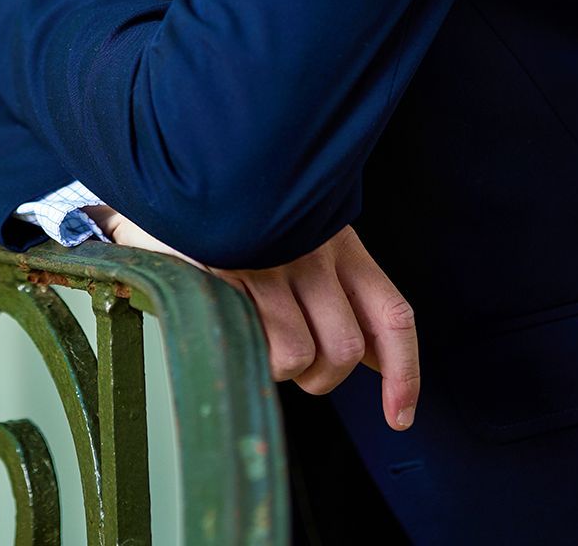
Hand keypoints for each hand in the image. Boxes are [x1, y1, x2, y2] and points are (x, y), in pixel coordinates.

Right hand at [85, 207, 418, 431]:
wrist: (173, 161)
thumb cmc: (238, 209)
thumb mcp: (298, 234)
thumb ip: (336, 289)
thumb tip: (375, 358)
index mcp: (338, 239)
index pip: (391, 314)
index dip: (404, 373)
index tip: (400, 417)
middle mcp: (313, 250)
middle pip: (346, 348)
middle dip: (321, 377)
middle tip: (292, 361)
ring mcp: (270, 261)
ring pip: (301, 355)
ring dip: (276, 366)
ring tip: (250, 332)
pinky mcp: (228, 271)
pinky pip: (256, 344)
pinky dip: (245, 353)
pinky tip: (228, 321)